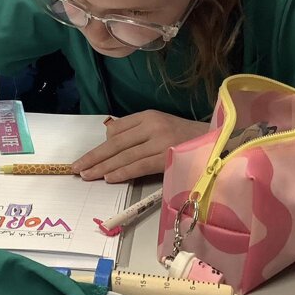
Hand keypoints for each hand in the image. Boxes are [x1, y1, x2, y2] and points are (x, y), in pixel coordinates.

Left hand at [71, 111, 209, 182]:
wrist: (217, 142)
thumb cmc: (186, 138)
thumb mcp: (160, 126)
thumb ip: (136, 131)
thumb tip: (109, 138)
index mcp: (149, 115)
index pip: (117, 130)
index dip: (100, 146)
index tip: (86, 158)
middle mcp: (153, 125)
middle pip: (116, 143)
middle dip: (94, 157)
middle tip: (77, 168)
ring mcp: (160, 140)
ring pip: (125, 155)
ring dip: (103, 167)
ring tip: (88, 175)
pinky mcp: (167, 156)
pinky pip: (139, 165)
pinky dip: (122, 172)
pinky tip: (109, 178)